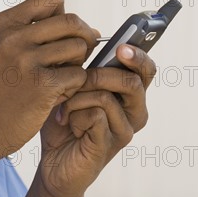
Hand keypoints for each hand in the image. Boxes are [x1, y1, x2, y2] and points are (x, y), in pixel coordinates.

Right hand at [0, 0, 99, 157]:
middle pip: (72, 20)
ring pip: (79, 47)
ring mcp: (27, 60)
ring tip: (63, 78)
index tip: (62, 34)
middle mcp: (14, 36)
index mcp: (5, 22)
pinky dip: (75, 86)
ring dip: (78, 64)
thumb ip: (40, 33)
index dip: (65, 15)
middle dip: (83, 37)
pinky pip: (79, 74)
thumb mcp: (6, 49)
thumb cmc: (0, 88)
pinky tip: (59, 95)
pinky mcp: (42, 85)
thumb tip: (93, 30)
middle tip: (76, 57)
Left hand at [31, 45, 156, 196]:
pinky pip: (95, 116)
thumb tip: (92, 34)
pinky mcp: (109, 145)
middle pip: (131, 81)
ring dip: (78, 97)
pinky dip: (75, 115)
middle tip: (76, 79)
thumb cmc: (63, 119)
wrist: (51, 162)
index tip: (121, 47)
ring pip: (106, 96)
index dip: (137, 55)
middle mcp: (134, 111)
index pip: (145, 69)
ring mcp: (124, 130)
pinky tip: (68, 124)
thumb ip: (83, 62)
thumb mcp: (70, 84)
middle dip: (98, 74)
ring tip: (66, 107)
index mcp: (129, 93)